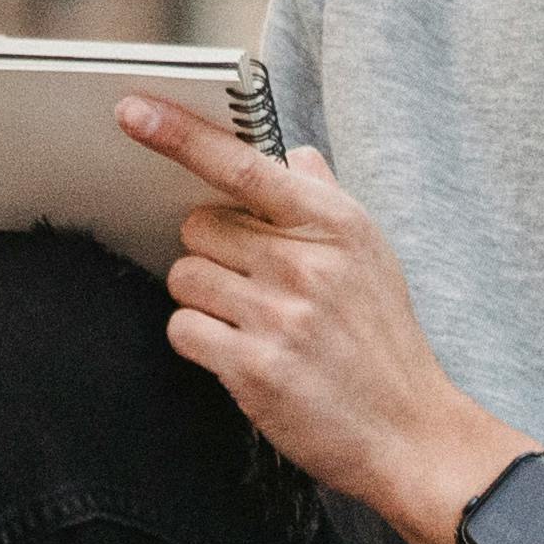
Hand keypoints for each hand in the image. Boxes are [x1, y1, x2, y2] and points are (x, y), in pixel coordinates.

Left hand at [129, 97, 535, 543]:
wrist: (410, 432)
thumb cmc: (386, 342)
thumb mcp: (373, 258)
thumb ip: (326, 202)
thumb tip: (296, 157)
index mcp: (335, 225)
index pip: (243, 164)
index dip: (180, 134)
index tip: (133, 110)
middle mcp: (305, 264)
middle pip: (199, 226)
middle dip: (213, 252)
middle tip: (251, 284)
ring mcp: (278, 316)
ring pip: (185, 277)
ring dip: (205, 299)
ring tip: (251, 323)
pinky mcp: (253, 368)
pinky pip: (184, 329)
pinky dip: (201, 340)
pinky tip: (239, 354)